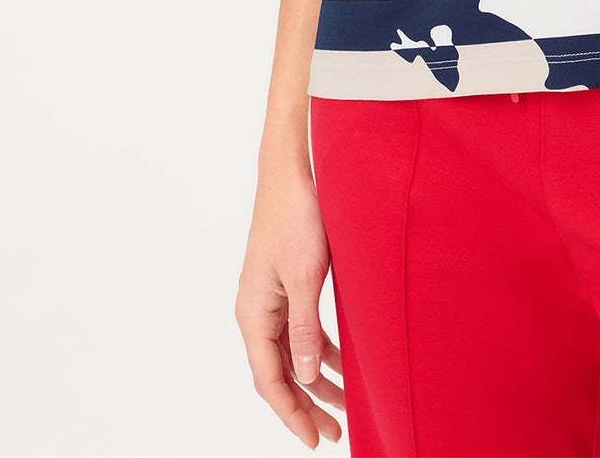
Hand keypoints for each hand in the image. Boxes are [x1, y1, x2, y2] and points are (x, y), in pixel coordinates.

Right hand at [235, 161, 346, 447]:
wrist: (294, 168)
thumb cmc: (296, 216)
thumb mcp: (305, 278)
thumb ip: (304, 329)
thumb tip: (307, 376)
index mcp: (254, 312)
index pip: (270, 379)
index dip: (292, 414)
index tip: (314, 440)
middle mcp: (258, 309)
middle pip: (281, 372)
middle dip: (307, 404)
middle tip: (334, 433)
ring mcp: (273, 296)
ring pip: (294, 352)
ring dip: (318, 379)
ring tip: (345, 405)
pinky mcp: (290, 281)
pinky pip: (302, 328)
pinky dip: (322, 349)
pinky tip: (343, 363)